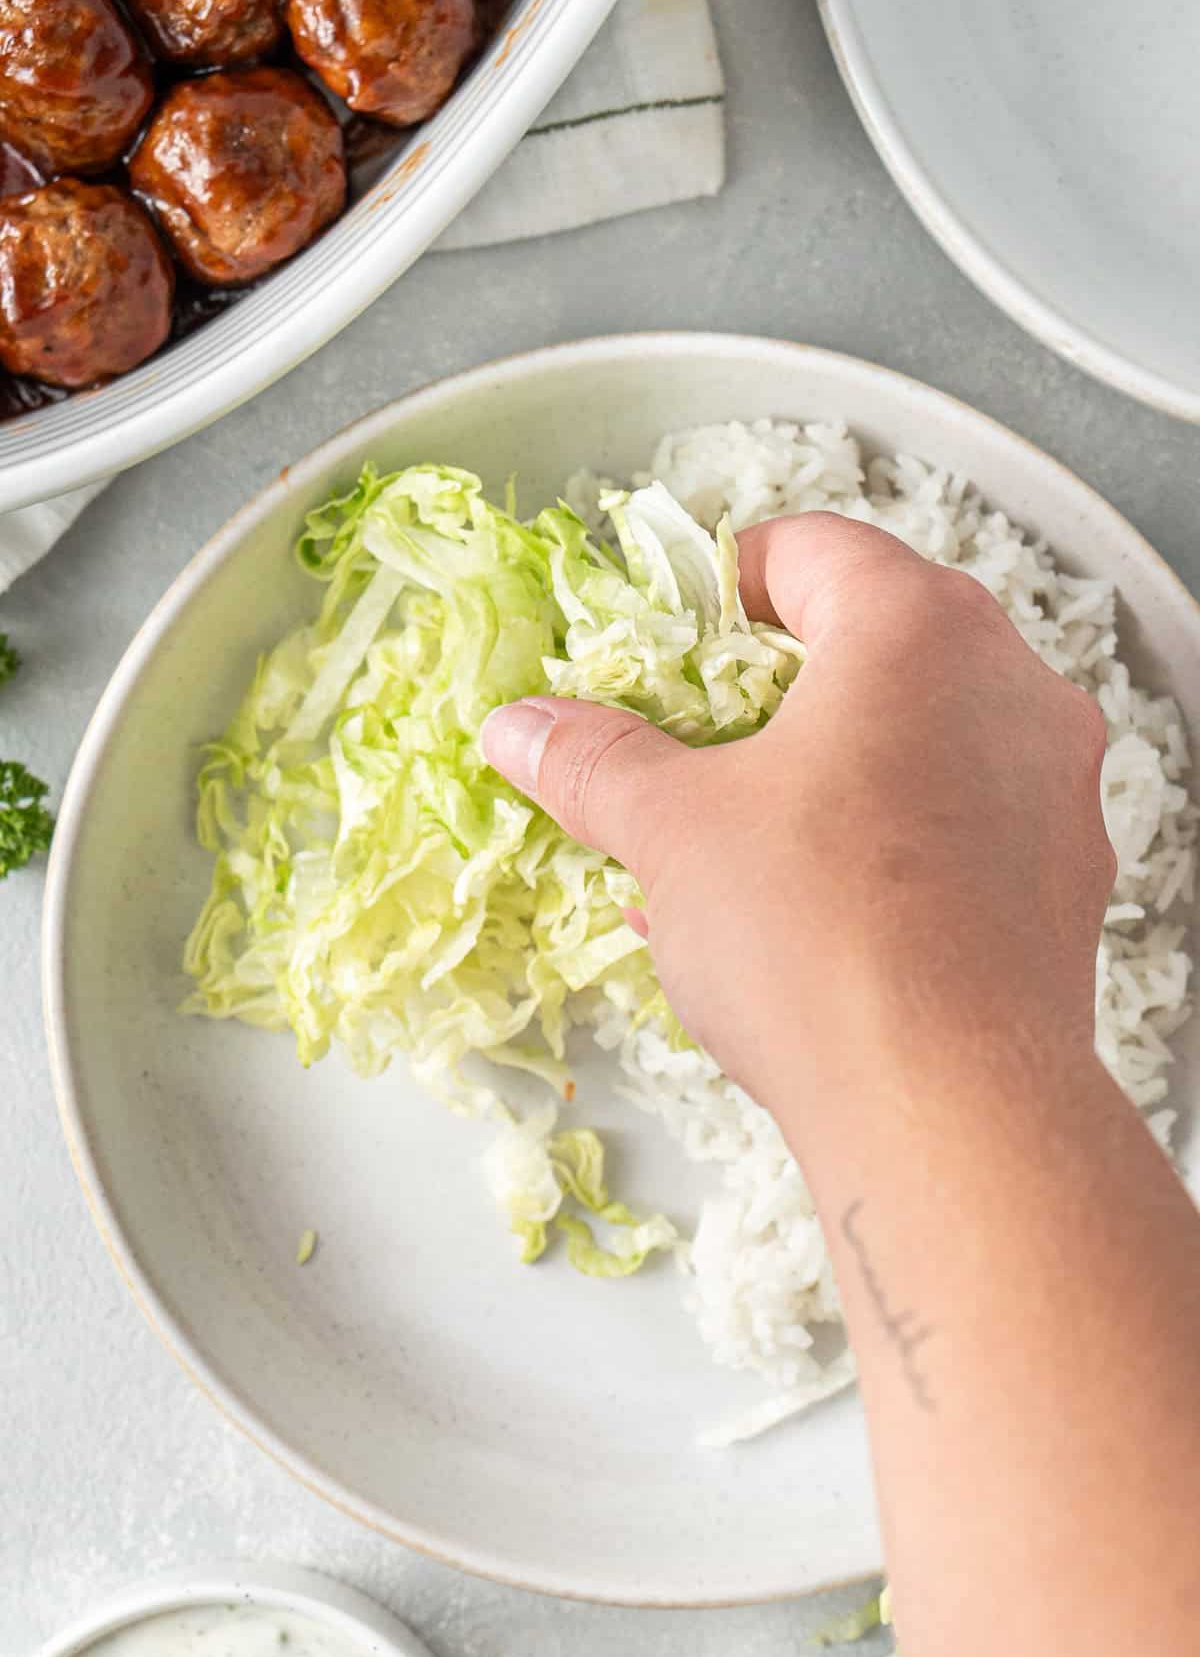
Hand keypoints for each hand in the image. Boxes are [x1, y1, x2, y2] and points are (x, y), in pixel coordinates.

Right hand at [482, 513, 1114, 1120]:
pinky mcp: (1066, 877)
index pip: (816, 549)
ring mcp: (1054, 784)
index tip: (671, 633)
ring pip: (921, 737)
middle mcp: (1012, 685)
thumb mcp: (673, 832)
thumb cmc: (817, 935)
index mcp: (919, 631)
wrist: (952, 1107)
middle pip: (876, 640)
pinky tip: (804, 912)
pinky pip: (960, 821)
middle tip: (696, 739)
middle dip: (770, 689)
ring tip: (734, 843)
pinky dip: (881, 838)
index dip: (725, 580)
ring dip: (823, 770)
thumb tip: (522, 728)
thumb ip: (594, 760)